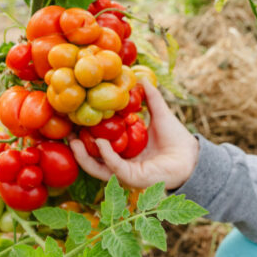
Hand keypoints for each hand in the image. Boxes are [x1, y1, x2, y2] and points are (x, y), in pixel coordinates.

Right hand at [70, 82, 199, 190]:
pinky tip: (99, 141)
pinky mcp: (132, 178)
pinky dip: (105, 154)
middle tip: (65, 130)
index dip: (85, 131)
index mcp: (125, 149)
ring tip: (72, 139)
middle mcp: (121, 162)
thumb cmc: (177, 139)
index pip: (98, 141)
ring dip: (83, 154)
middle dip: (76, 145)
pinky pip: (113, 167)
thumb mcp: (160, 114)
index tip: (73, 117)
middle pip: (92, 156)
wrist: (192, 157)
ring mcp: (125, 172)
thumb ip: (150, 98)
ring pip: (96, 167)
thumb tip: (140, 78)